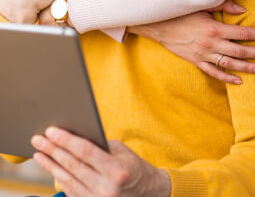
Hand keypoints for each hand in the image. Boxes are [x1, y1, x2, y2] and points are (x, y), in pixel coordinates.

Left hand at [31, 127, 170, 196]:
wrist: (148, 194)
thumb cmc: (134, 168)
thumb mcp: (122, 152)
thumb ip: (100, 146)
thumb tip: (74, 136)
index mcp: (116, 171)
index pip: (85, 152)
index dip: (66, 140)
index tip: (51, 131)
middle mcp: (106, 189)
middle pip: (72, 166)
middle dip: (53, 150)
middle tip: (38, 139)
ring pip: (68, 180)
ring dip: (51, 165)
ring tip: (39, 153)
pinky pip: (71, 191)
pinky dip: (60, 178)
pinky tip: (51, 167)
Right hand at [129, 0, 254, 84]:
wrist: (158, 25)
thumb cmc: (181, 11)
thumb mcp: (202, 5)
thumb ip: (223, 5)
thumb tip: (243, 10)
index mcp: (215, 28)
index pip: (244, 33)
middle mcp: (211, 43)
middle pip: (241, 50)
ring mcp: (204, 54)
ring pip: (230, 63)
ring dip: (248, 67)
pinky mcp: (196, 61)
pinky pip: (214, 72)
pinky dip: (227, 77)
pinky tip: (239, 81)